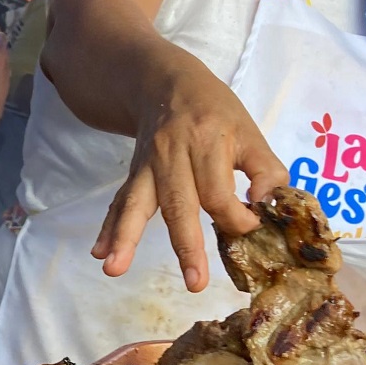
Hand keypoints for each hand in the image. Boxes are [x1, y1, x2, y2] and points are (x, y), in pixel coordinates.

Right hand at [92, 59, 286, 291]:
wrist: (163, 81)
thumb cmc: (214, 111)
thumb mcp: (249, 130)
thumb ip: (266, 169)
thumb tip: (266, 205)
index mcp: (207, 141)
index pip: (219, 192)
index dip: (237, 218)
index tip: (250, 226)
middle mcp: (173, 154)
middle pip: (179, 204)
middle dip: (186, 246)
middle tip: (194, 283)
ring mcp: (148, 165)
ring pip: (138, 204)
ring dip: (125, 237)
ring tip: (113, 268)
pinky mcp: (134, 174)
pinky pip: (120, 202)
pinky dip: (109, 228)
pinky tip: (99, 252)